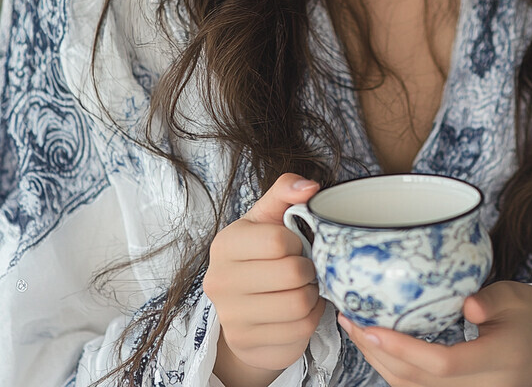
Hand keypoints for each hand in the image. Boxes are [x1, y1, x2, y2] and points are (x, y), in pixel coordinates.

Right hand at [203, 173, 324, 380]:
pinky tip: (301, 308)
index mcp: (225, 244)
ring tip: (303, 286)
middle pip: (291, 274)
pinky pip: (300, 331)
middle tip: (304, 268)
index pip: (277, 241)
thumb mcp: (269, 217)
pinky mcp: (247, 345)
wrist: (245, 306)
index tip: (294, 244)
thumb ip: (286, 191)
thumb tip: (310, 187)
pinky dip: (311, 318)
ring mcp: (231, 318)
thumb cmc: (261, 253)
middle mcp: (219, 282)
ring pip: (299, 304)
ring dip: (312, 294)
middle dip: (308, 269)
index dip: (296, 241)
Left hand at [337, 281, 531, 386]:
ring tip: (355, 330)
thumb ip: (491, 299)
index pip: (444, 364)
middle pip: (420, 382)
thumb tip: (466, 305)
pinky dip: (395, 371)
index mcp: (500, 362)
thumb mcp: (517, 296)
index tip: (372, 327)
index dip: (404, 349)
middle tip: (350, 320)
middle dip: (379, 354)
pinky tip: (378, 346)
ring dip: (381, 364)